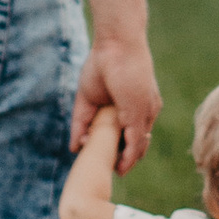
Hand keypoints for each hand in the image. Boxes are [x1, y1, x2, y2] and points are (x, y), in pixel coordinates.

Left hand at [74, 29, 161, 165]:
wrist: (117, 47)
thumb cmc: (135, 79)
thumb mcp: (140, 110)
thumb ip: (136, 137)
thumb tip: (130, 161)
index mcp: (142, 117)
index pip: (135, 146)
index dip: (128, 160)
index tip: (119, 171)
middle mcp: (122, 115)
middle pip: (115, 144)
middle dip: (110, 155)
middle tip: (104, 167)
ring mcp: (103, 109)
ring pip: (96, 137)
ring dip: (93, 148)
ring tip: (91, 157)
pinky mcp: (85, 102)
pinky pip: (79, 125)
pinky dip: (77, 137)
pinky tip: (76, 146)